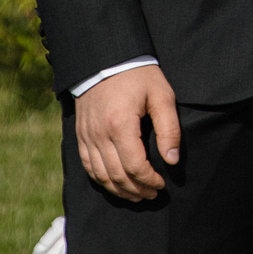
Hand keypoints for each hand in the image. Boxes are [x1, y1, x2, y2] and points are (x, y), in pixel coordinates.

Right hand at [74, 63, 181, 201]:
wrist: (106, 58)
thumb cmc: (138, 76)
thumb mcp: (162, 96)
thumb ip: (169, 129)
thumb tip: (171, 160)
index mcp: (121, 125)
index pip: (135, 167)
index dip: (150, 181)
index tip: (162, 184)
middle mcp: (100, 135)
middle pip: (118, 176)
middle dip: (137, 190)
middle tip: (152, 194)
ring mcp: (87, 136)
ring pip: (101, 176)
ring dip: (119, 190)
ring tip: (137, 194)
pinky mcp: (81, 135)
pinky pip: (88, 166)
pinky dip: (101, 180)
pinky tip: (115, 184)